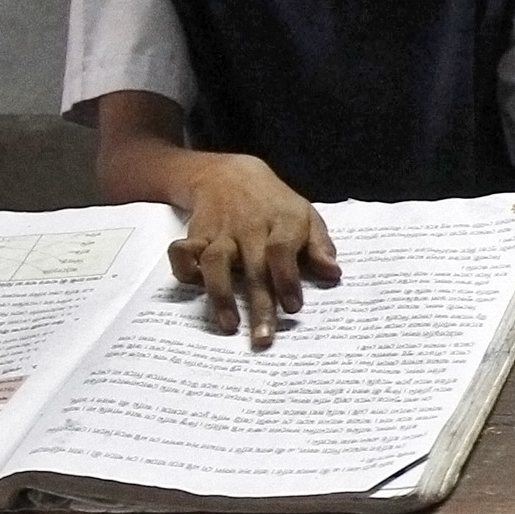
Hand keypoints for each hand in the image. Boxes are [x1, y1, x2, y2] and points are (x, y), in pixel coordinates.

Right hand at [166, 158, 341, 345]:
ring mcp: (220, 232)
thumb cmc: (275, 205)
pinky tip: (192, 286)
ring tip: (228, 326)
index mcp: (281, 222)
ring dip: (220, 295)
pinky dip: (182, 268)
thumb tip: (334, 274)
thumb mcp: (306, 215)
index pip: (282, 251)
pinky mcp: (196, 234)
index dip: (287, 279)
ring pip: (215, 262)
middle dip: (259, 305)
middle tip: (263, 338)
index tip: (293, 307)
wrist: (230, 175)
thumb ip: (320, 246)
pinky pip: (181, 251)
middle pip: (253, 268)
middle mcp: (249, 228)